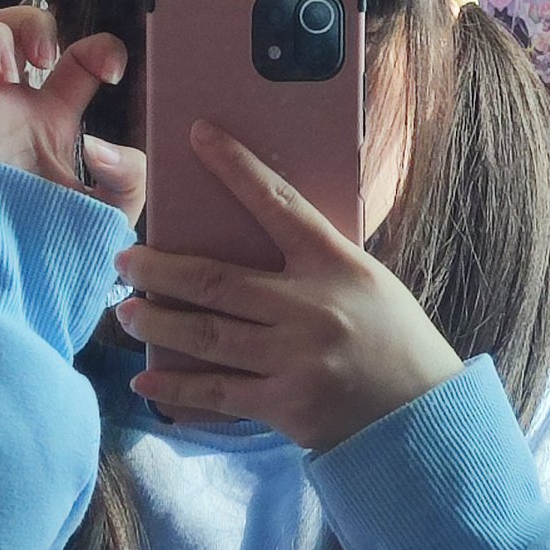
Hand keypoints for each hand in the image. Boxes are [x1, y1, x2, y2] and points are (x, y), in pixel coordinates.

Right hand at [0, 5, 144, 230]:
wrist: (11, 286)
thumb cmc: (56, 249)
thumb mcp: (111, 211)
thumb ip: (128, 174)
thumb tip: (96, 144)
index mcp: (54, 118)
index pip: (77, 59)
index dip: (99, 48)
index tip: (113, 72)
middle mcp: (8, 108)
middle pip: (10, 29)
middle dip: (29, 21)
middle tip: (44, 56)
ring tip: (11, 72)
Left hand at [117, 122, 463, 450]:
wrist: (423, 414)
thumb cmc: (394, 340)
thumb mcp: (367, 282)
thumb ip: (316, 262)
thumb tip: (255, 236)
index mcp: (336, 265)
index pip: (280, 203)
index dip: (236, 167)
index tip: (198, 135)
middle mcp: (311, 307)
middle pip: (215, 280)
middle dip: (159, 269)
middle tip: (126, 260)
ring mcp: (294, 359)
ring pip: (205, 335)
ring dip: (156, 322)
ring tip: (127, 311)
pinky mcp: (285, 405)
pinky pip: (217, 393)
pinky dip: (176, 387)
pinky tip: (146, 380)